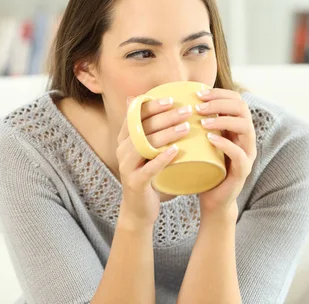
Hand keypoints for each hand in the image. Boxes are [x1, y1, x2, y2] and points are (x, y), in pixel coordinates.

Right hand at [116, 96, 193, 229]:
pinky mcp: (135, 182)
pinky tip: (176, 151)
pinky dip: (162, 158)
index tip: (172, 99)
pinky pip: (148, 168)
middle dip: (166, 117)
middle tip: (187, 111)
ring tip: (186, 127)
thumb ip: (151, 129)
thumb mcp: (148, 150)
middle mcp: (122, 149)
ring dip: (167, 134)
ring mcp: (126, 166)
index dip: (152, 106)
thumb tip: (157, 106)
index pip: (136, 116)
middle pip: (143, 128)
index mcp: (125, 138)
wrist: (139, 209)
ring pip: (145, 145)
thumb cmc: (148, 173)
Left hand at [195, 88, 256, 218]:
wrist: (213, 199)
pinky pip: (239, 154)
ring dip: (223, 120)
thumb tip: (178, 102)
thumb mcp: (202, 141)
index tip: (198, 94)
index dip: (219, 93)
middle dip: (220, 103)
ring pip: (245, 127)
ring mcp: (247, 154)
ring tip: (202, 122)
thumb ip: (198, 124)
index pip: (237, 100)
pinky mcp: (243, 170)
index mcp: (237, 128)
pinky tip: (210, 139)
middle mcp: (246, 138)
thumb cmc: (205, 167)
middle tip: (198, 107)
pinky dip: (225, 144)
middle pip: (243, 109)